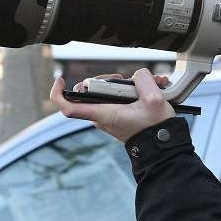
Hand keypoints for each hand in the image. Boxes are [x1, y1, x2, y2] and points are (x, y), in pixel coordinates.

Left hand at [50, 68, 174, 141]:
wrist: (163, 145)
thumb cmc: (155, 127)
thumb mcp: (154, 98)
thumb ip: (142, 79)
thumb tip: (137, 75)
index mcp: (103, 114)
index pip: (69, 107)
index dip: (58, 93)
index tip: (60, 79)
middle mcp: (102, 116)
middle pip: (91, 90)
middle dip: (108, 80)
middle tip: (125, 79)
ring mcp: (110, 115)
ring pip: (107, 92)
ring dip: (126, 84)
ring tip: (149, 83)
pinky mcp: (119, 115)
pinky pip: (119, 97)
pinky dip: (133, 90)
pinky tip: (152, 87)